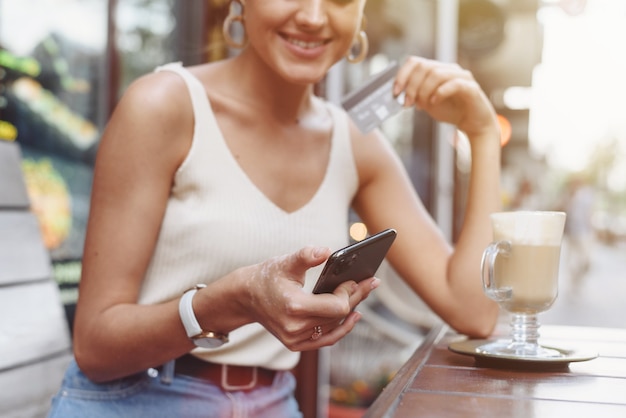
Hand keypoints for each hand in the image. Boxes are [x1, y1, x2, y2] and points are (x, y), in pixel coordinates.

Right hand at [243, 247, 378, 350]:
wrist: (246, 296)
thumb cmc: (268, 275)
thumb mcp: (286, 261)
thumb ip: (307, 255)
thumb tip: (327, 251)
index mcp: (294, 307)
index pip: (336, 307)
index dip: (349, 293)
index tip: (354, 279)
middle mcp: (294, 328)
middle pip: (338, 317)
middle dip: (355, 298)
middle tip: (372, 283)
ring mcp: (295, 339)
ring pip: (334, 329)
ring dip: (350, 312)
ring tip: (363, 294)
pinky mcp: (295, 344)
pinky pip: (325, 339)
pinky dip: (340, 329)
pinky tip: (353, 316)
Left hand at [393, 56, 497, 139]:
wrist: (473, 123)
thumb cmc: (451, 111)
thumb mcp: (427, 103)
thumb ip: (415, 96)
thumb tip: (399, 94)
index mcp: (436, 70)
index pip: (415, 62)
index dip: (402, 75)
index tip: (395, 91)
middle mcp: (449, 69)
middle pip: (424, 67)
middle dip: (411, 86)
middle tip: (407, 103)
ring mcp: (461, 76)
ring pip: (437, 74)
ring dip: (424, 91)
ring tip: (421, 105)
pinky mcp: (471, 87)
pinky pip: (454, 84)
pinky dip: (440, 92)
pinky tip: (434, 102)